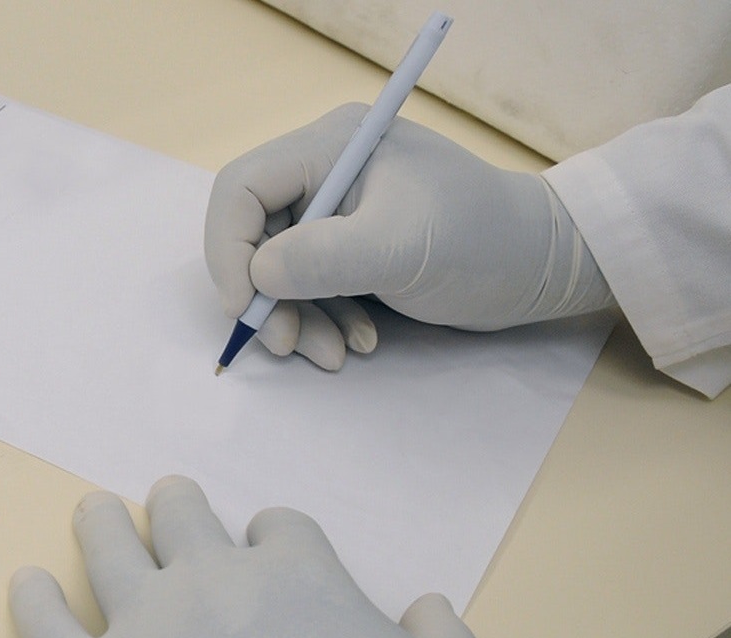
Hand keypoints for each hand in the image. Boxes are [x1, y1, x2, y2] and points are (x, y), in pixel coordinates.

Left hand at [9, 476, 481, 637]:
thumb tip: (431, 608)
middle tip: (170, 501)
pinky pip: (49, 629)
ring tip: (94, 511)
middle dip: (179, 505)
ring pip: (109, 544)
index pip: (278, 527)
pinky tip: (27, 584)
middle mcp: (214, 580)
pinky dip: (33, 603)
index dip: (273, 537)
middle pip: (183, 513)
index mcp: (297, 571)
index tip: (268, 549)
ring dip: (101, 521)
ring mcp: (149, 628)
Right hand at [204, 103, 614, 369]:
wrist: (545, 267)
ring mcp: (337, 211)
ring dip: (297, 318)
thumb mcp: (403, 248)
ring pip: (277, 269)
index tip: (246, 306)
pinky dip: (322, 320)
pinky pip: (308, 286)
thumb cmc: (483, 240)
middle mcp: (326, 171)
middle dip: (267, 296)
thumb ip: (325, 258)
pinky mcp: (351, 247)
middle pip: (254, 234)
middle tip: (287, 344)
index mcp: (331, 146)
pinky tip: (359, 342)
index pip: (242, 188)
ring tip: (336, 354)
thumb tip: (258, 274)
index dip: (230, 248)